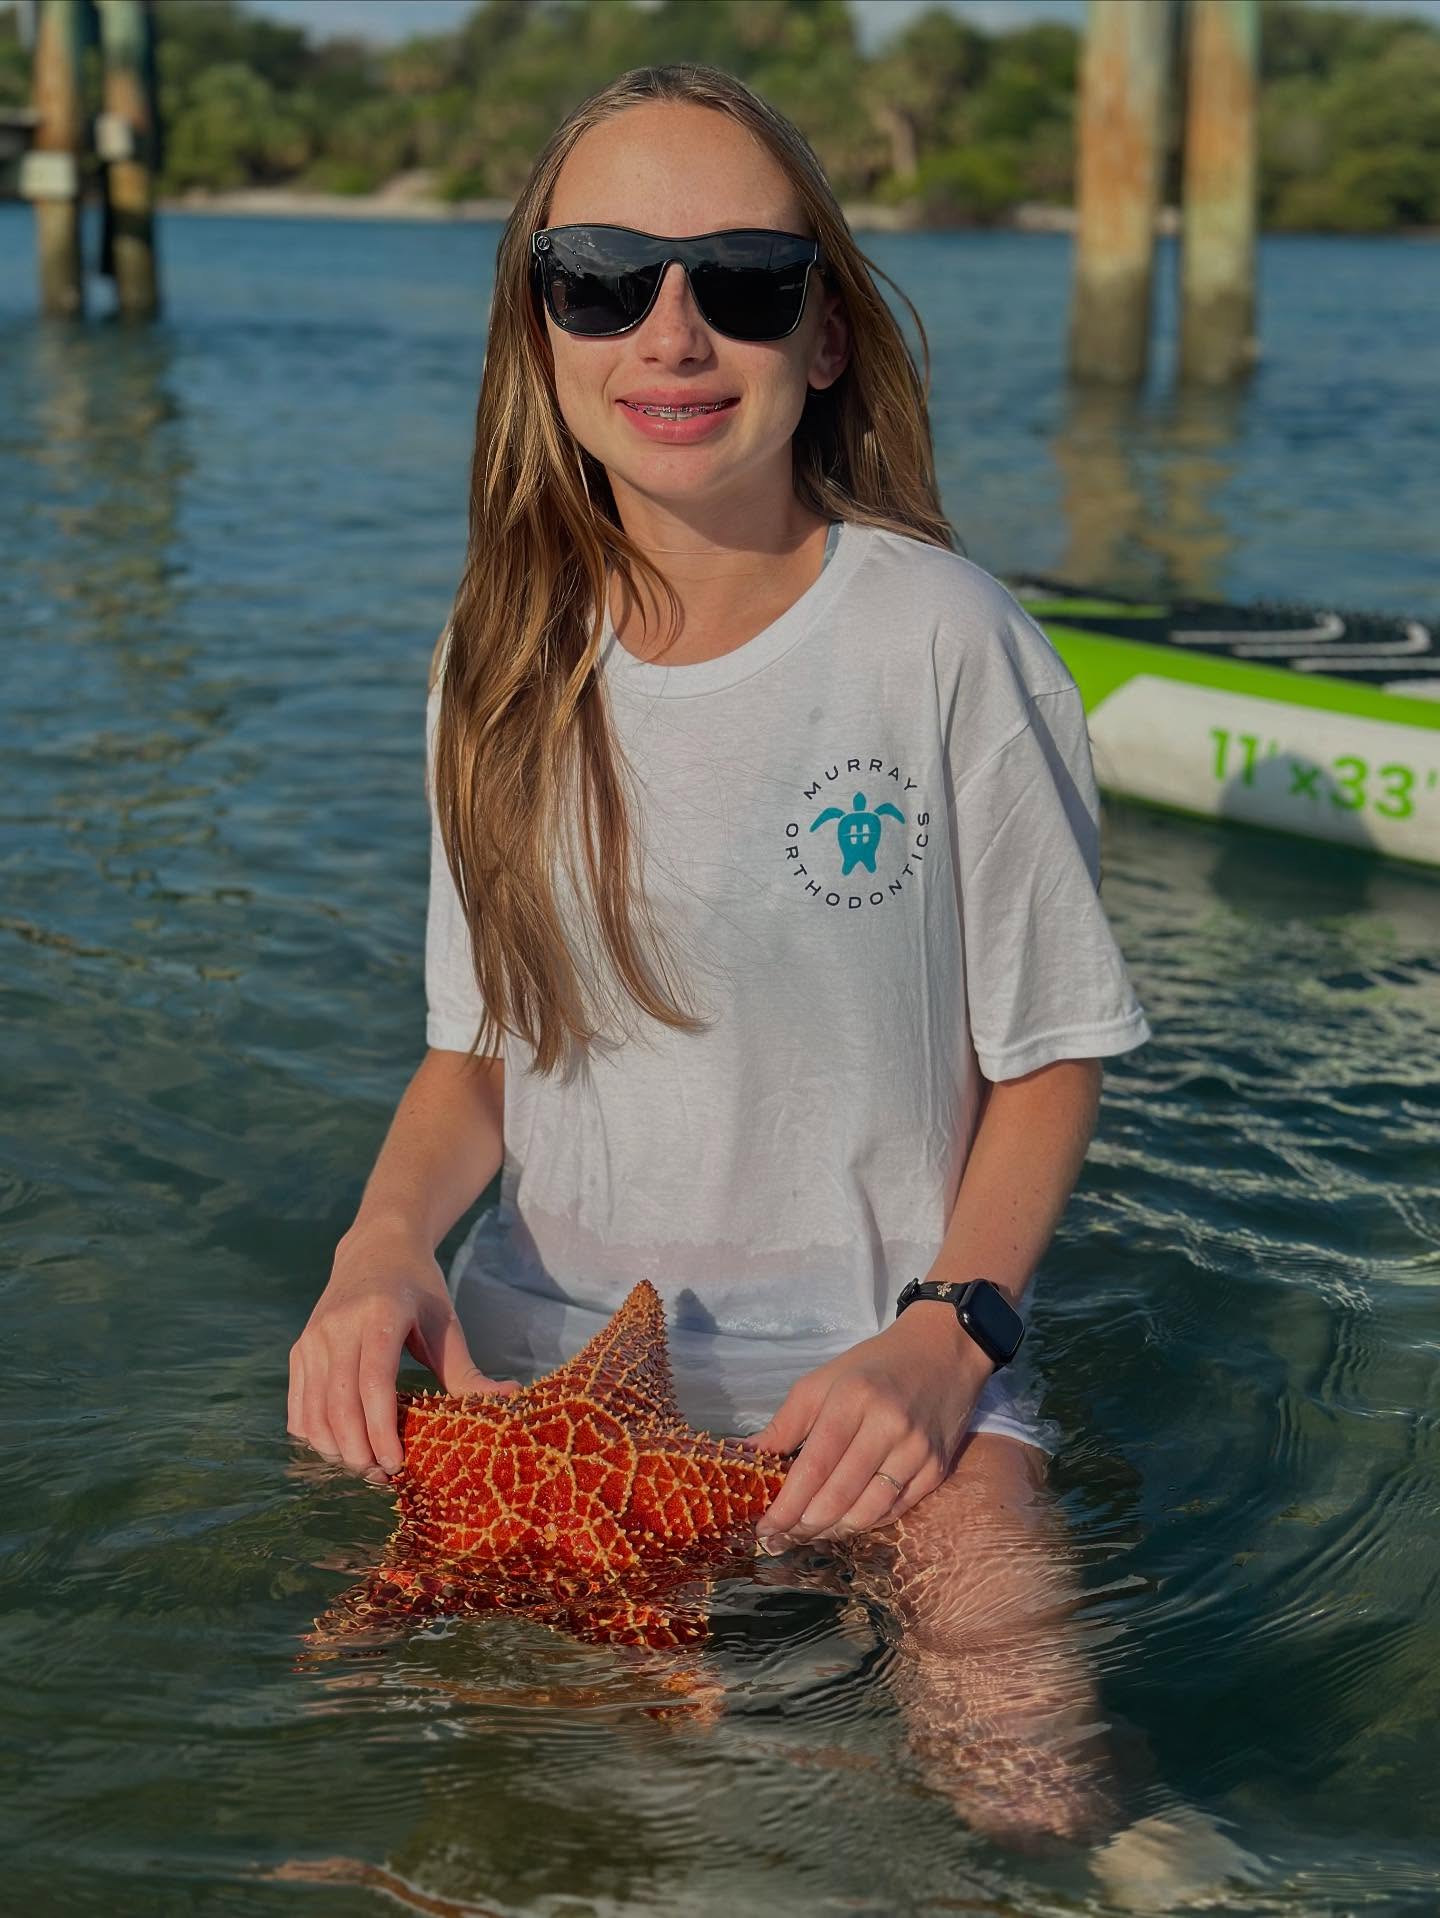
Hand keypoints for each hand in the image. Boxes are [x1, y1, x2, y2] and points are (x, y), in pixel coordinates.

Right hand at [287, 1219, 519, 1483]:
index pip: (373, 1383)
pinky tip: (340, 1446)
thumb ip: (467, 1371)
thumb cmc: (420, 1288)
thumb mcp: (446, 1324)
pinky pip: (298, 1406)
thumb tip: (510, 1399)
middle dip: (358, 1450)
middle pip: (339, 1404)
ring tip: (365, 1467)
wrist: (376, 1248)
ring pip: (313, 1411)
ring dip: (335, 1449)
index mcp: (380, 1314)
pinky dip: (314, 1435)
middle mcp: (338, 1326)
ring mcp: (312, 1338)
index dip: (381, 1430)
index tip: (397, 1465)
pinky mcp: (299, 1349)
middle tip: (383, 1477)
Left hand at [739, 1303, 992, 1547]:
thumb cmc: (872, 1366)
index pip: (815, 1466)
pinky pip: (895, 1510)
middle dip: (805, 1524)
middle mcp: (889, 1427)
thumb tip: (745, 1458)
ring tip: (810, 1531)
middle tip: (782, 1537)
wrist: (943, 1352)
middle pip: (840, 1495)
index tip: (766, 1527)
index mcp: (853, 1399)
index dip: (788, 1504)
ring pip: (868, 1511)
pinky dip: (866, 1521)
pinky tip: (845, 1521)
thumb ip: (784, 1424)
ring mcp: (917, 1451)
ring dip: (833, 1531)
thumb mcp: (822, 1381)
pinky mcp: (937, 1468)